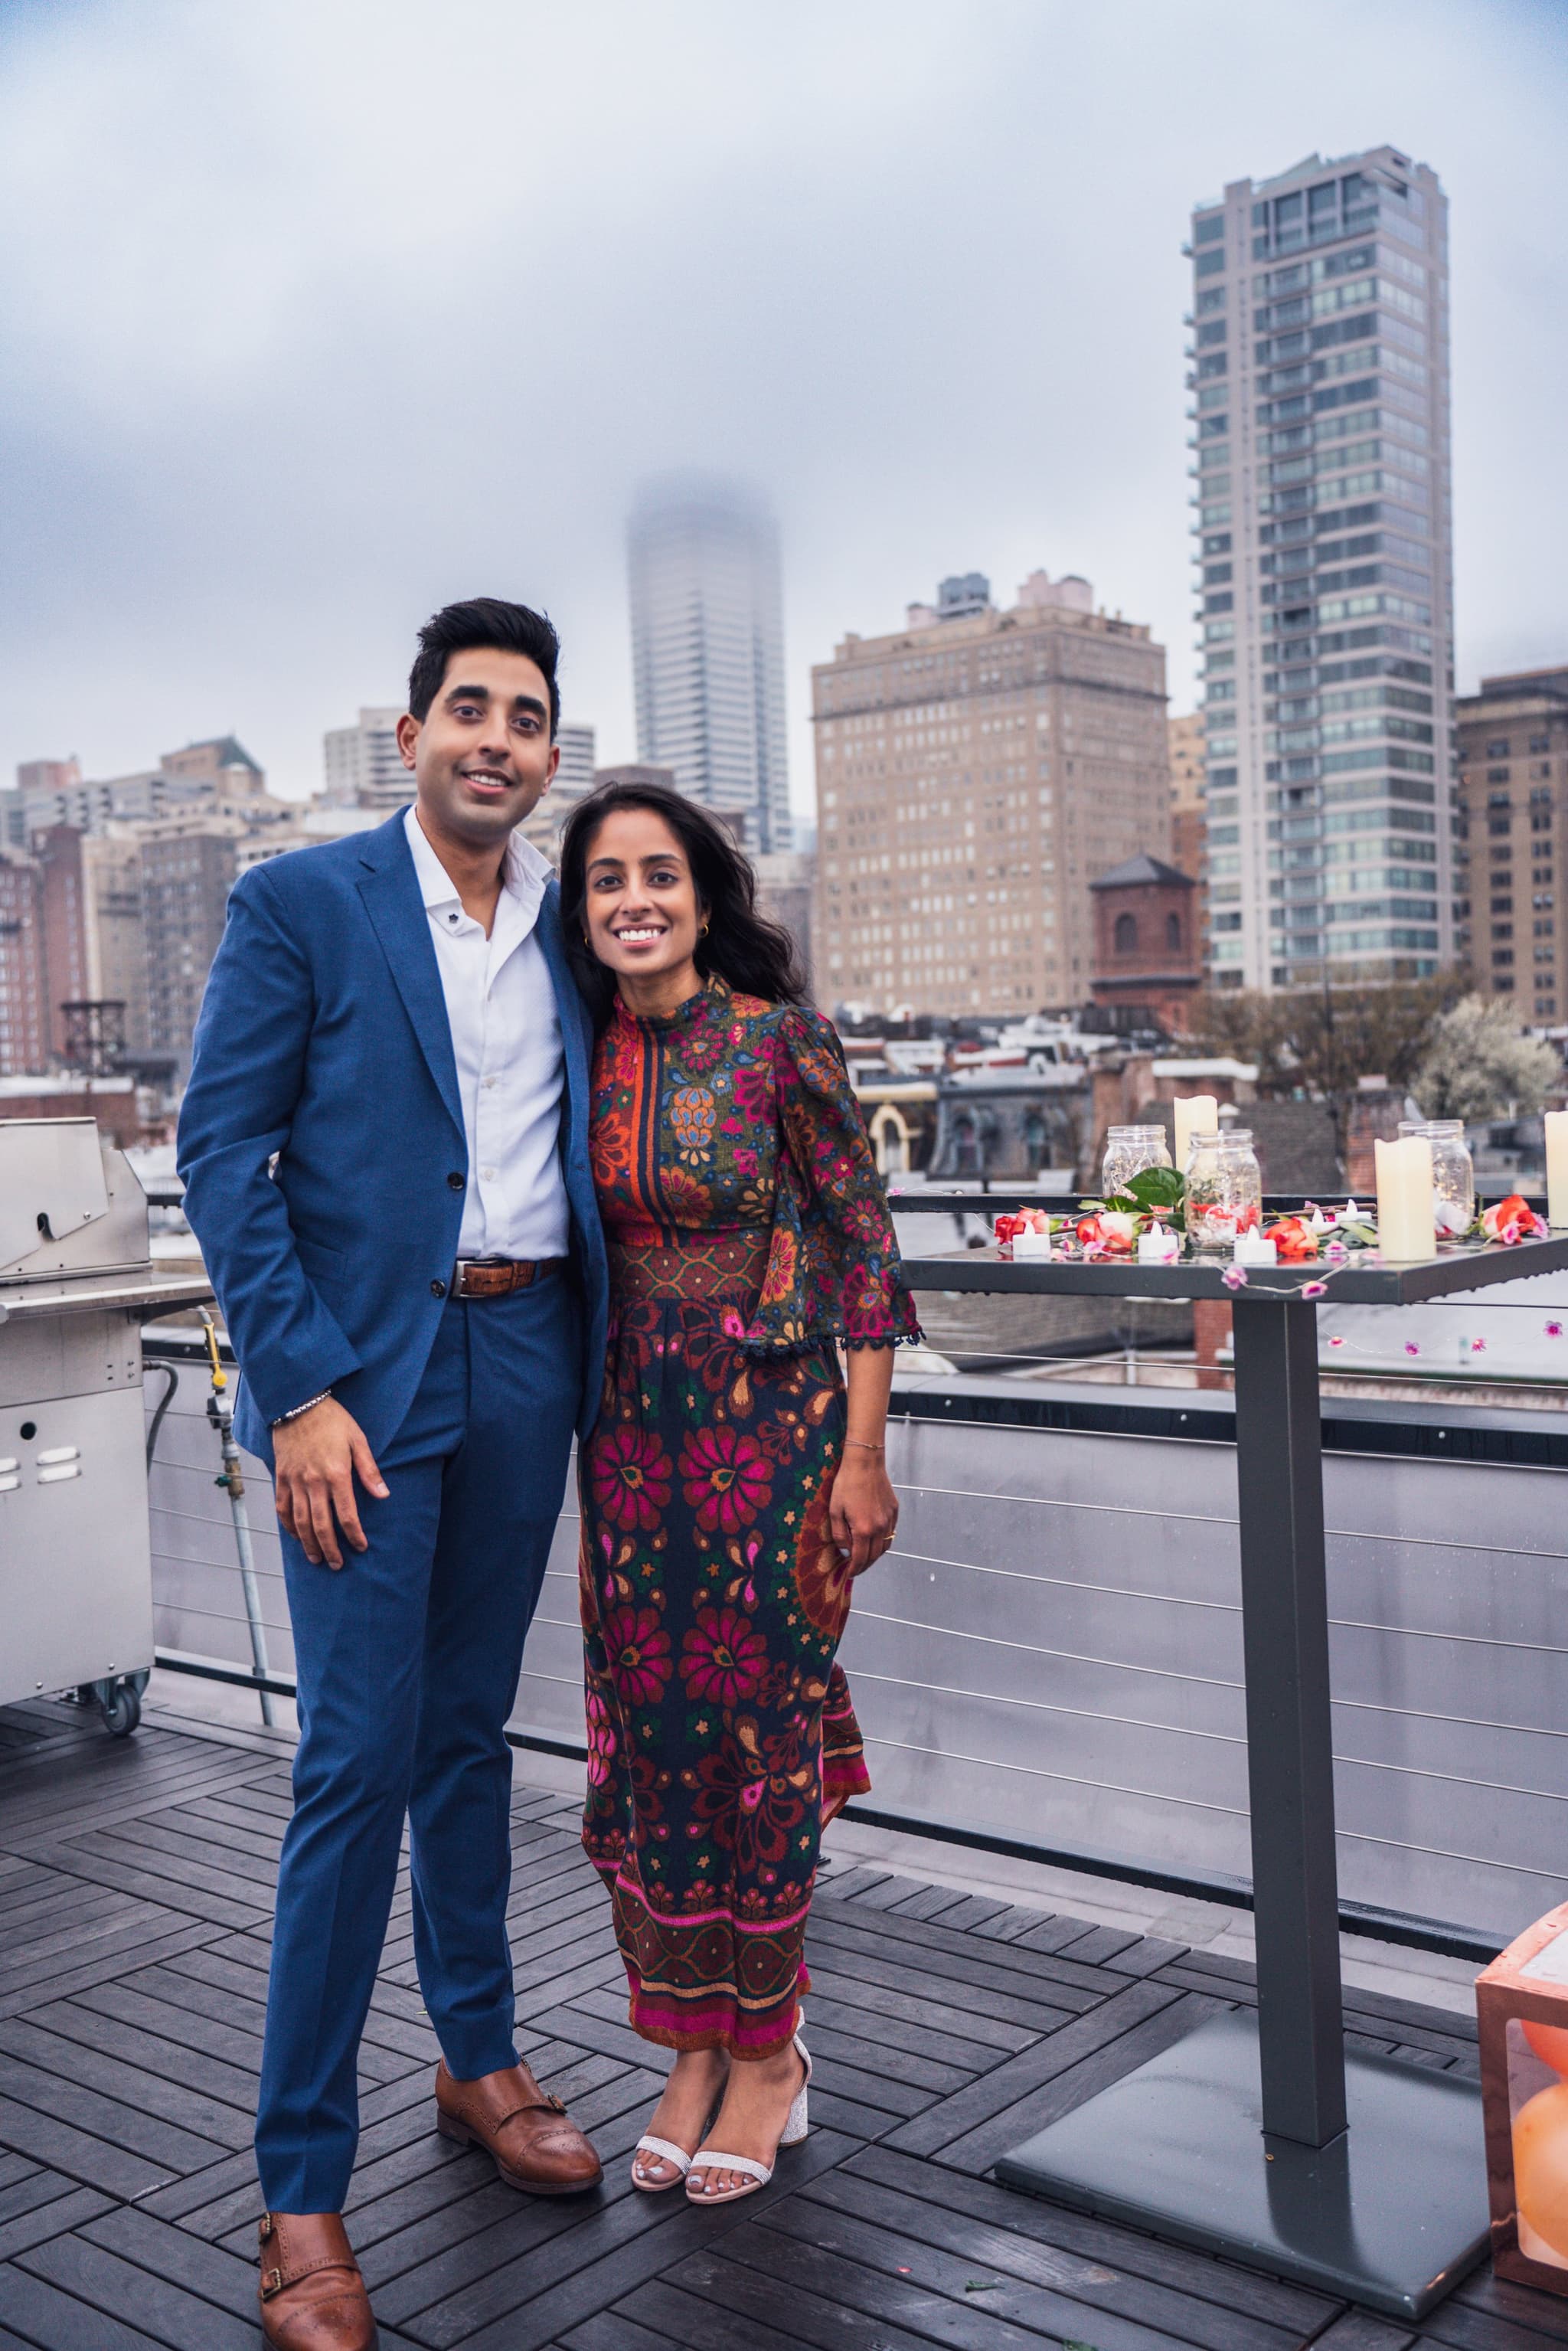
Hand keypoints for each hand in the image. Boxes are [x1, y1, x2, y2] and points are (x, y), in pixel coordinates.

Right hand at [272, 1397, 387, 1567]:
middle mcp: (313, 1482)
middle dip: (331, 1549)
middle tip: (338, 1565)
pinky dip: (288, 1526)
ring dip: (308, 1543)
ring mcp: (294, 1481)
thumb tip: (383, 1495)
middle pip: (321, 1525)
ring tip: (317, 1559)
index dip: (354, 1535)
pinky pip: (282, 1508)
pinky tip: (296, 1536)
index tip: (361, 1547)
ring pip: (300, 1521)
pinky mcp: (281, 1477)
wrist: (298, 1403)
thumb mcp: (358, 1440)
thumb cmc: (333, 1420)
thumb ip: (369, 1470)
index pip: (346, 1515)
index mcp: (336, 1474)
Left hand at [828, 1447, 898, 1577]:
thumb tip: (846, 1550)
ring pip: (885, 1546)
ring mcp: (889, 1519)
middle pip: (874, 1556)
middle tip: (856, 1568)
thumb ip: (840, 1534)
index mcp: (863, 1529)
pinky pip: (890, 1532)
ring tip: (865, 1556)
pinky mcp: (894, 1511)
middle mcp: (880, 1527)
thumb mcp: (835, 1510)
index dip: (855, 1569)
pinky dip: (883, 1540)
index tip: (850, 1574)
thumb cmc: (846, 1485)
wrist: (865, 1464)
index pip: (861, 1558)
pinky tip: (874, 1538)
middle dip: (865, 1565)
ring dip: (875, 1555)